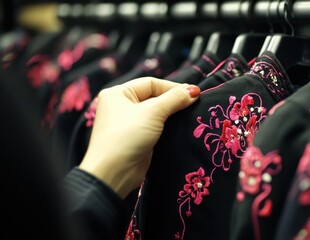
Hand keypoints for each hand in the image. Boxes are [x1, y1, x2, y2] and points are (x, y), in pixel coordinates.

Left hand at [79, 77, 199, 198]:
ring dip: (173, 114)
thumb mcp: (153, 113)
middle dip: (174, 100)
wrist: (114, 173)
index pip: (151, 84)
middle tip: (196, 103)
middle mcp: (122, 106)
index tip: (195, 93)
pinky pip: (157, 127)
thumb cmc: (127, 136)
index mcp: (118, 93)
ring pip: (157, 113)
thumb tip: (194, 90)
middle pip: (155, 97)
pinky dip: (169, 126)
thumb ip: (174, 99)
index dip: (173, 88)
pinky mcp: (139, 138)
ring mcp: (130, 123)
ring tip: (193, 114)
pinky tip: (183, 126)